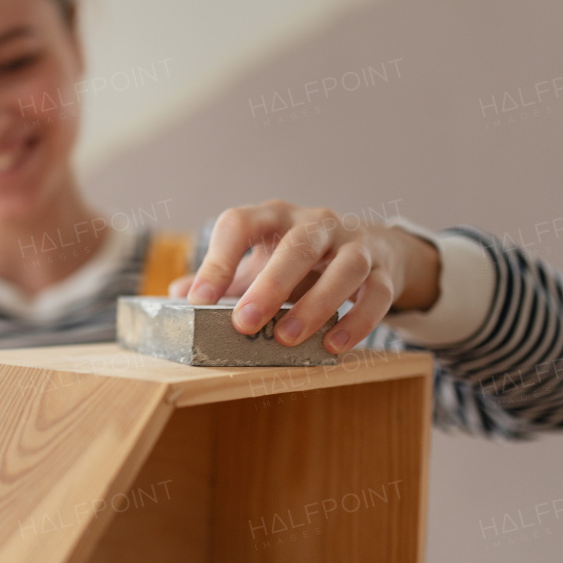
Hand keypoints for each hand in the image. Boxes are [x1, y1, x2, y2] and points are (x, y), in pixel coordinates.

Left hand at [168, 199, 438, 353]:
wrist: (372, 248)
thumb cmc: (299, 259)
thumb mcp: (257, 261)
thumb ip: (223, 277)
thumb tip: (179, 295)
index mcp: (274, 217)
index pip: (240, 224)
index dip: (217, 261)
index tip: (199, 301)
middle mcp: (316, 223)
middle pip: (296, 245)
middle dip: (270, 285)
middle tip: (245, 323)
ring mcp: (355, 244)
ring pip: (343, 268)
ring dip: (315, 305)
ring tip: (287, 339)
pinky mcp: (384, 271)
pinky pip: (376, 294)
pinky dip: (357, 321)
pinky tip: (333, 346)